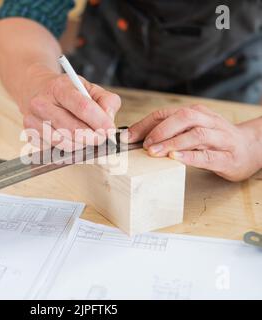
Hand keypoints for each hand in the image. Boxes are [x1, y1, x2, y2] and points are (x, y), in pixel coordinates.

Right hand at [21, 65, 120, 150]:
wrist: (35, 89)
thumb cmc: (65, 91)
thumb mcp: (88, 87)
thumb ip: (106, 101)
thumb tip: (109, 120)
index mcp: (59, 87)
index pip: (83, 107)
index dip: (100, 122)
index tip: (110, 131)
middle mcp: (42, 103)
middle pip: (73, 130)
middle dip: (93, 138)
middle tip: (101, 138)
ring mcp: (33, 120)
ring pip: (64, 143)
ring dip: (81, 146)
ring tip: (86, 138)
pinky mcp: (30, 135)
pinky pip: (55, 150)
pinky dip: (68, 149)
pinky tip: (72, 140)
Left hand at [121, 104, 261, 180]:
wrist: (250, 148)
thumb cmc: (214, 140)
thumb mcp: (191, 130)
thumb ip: (169, 132)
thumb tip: (137, 138)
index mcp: (195, 113)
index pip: (165, 114)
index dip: (144, 124)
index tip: (127, 137)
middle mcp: (208, 121)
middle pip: (183, 117)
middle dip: (160, 130)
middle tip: (144, 145)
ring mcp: (220, 138)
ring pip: (196, 134)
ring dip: (172, 142)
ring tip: (154, 153)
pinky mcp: (227, 156)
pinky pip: (208, 155)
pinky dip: (191, 156)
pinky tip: (176, 159)